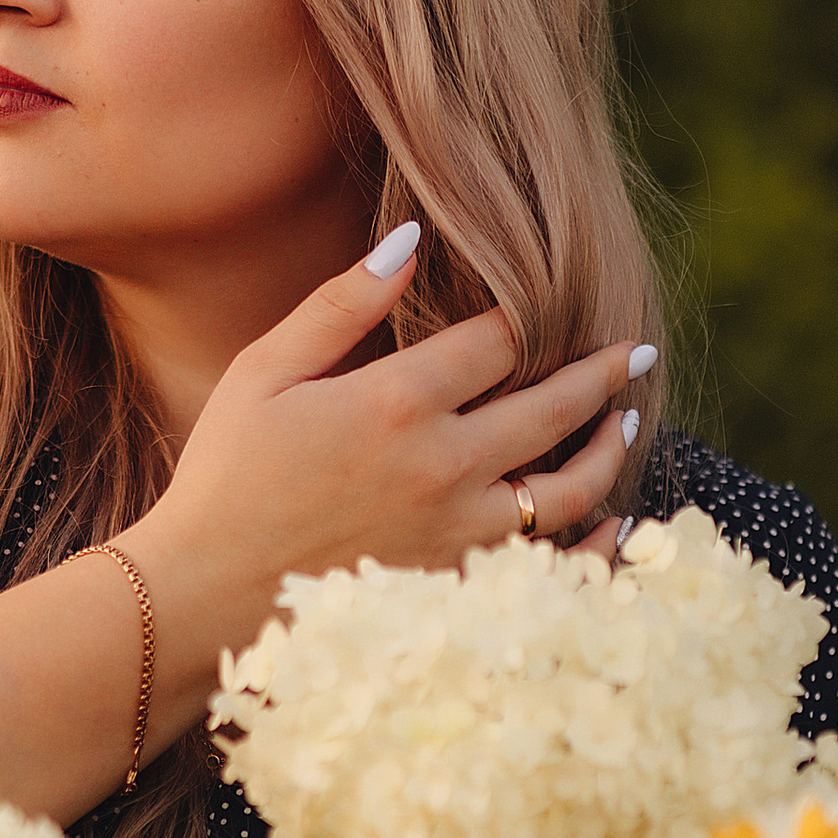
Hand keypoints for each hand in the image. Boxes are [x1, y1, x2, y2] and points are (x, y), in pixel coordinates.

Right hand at [133, 224, 651, 653]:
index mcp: (396, 403)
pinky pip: (555, 567)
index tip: (551, 303)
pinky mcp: (461, 591)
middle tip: (635, 349)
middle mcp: (444, 467)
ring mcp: (460, 537)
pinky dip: (595, 545)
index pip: (499, 339)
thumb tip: (411, 240)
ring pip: (570, 487)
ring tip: (627, 419)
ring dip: (610, 447)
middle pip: (555, 406)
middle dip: (602, 371)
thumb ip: (340, 305)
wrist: (203, 597)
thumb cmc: (225, 477)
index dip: (530, 316)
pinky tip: (615, 522)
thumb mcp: (264, 373)